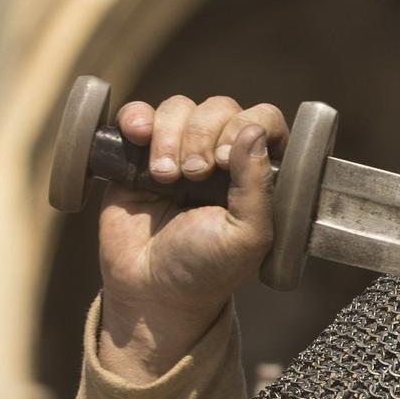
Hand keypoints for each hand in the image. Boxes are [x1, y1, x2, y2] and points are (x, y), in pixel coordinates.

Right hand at [97, 94, 287, 379]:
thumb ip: (258, 186)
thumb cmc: (206, 268)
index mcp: (257, 172)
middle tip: (193, 176)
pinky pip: (138, 114)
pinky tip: (136, 138)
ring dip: (169, 136)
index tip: (225, 160)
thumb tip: (254, 131)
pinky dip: (136, 118)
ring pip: (179, 108)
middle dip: (203, 135)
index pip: (263, 120)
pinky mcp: (138, 155)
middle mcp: (221, 155)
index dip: (245, 128)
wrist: (150, 290)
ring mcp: (179, 151)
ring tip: (165, 177)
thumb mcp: (247, 236)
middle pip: (219, 107)